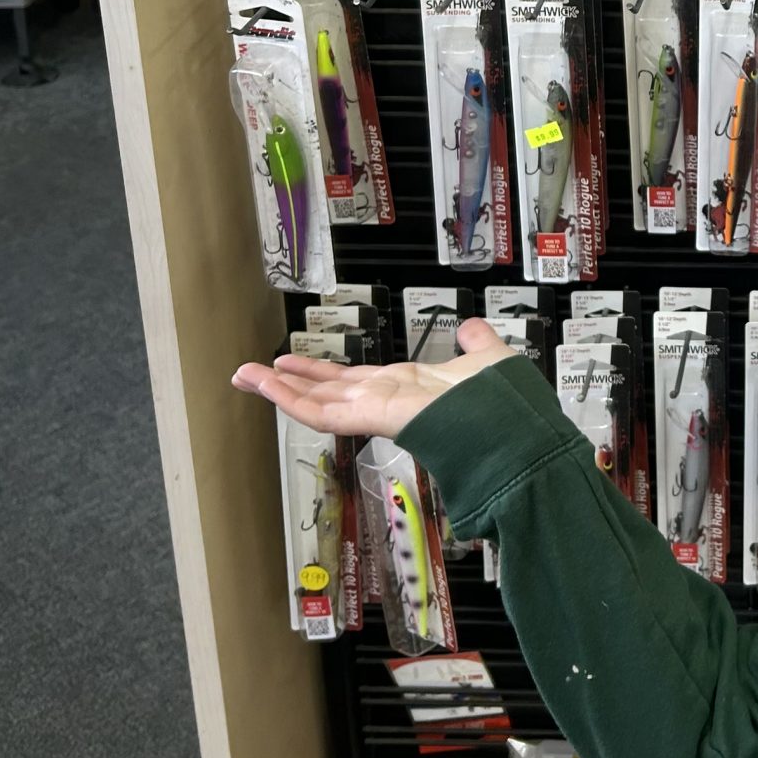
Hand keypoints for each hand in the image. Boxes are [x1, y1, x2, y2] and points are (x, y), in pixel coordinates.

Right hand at [232, 317, 517, 442]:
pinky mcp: (371, 418)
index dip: (325, 373)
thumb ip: (476, 343)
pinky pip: (322, 412)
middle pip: (329, 390)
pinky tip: (264, 383)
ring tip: (244, 374)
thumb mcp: (487, 360)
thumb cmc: (504, 403)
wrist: (513, 428)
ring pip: (318, 401)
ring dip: (279, 387)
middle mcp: (388, 400)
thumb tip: (470, 329)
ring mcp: (377, 411)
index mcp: (409, 388)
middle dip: (292, 381)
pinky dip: (289, 397)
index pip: (356, 381)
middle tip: (256, 371)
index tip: (298, 364)